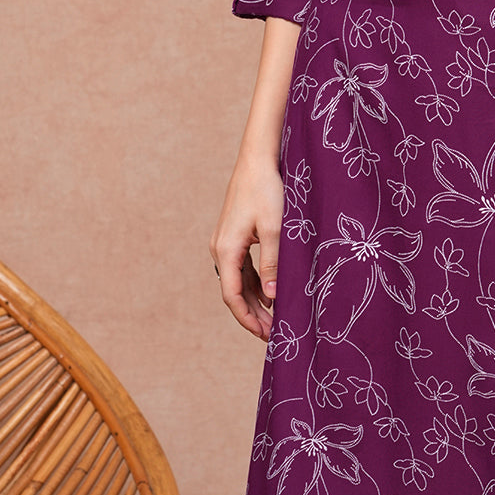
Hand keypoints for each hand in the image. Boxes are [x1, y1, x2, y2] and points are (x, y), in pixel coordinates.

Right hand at [210, 154, 283, 341]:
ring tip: (274, 318)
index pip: (232, 296)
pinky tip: (270, 294)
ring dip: (255, 300)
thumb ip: (272, 265)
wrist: (257, 159)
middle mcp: (220, 249)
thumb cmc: (266, 190)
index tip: (265, 335)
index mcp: (226, 250)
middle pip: (235, 292)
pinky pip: (242, 267)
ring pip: (239, 280)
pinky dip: (255, 283)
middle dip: (253, 314)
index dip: (248, 319)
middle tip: (274, 334)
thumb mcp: (274, 229)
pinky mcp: (234, 235)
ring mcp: (225, 242)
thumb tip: (273, 299)